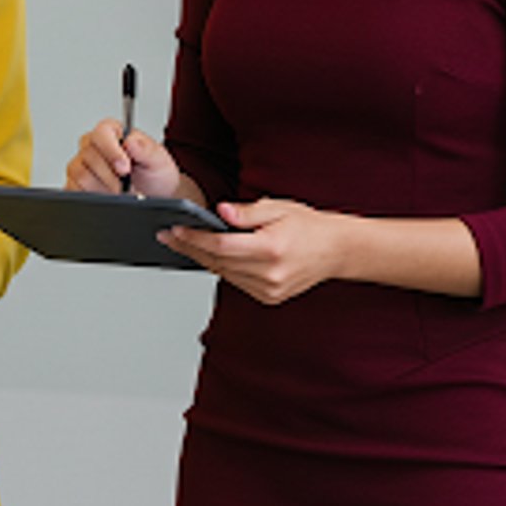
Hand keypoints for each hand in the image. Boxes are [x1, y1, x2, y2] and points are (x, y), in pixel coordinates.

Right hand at [66, 118, 181, 197]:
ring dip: (103, 187)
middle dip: (111, 176)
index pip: (101, 133)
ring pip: (81, 175)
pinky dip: (93, 195)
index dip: (111, 151)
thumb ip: (146, 149)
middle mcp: (93, 146)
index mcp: (112, 132)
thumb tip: (130, 141)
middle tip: (126, 184)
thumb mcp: (158, 160)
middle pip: (88, 156)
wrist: (153, 197)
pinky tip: (107, 195)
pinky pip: (74, 189)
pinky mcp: (75, 183)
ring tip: (119, 190)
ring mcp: (81, 164)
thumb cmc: (153, 174)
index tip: (125, 168)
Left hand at [160, 197, 348, 304]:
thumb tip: (219, 212)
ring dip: (202, 258)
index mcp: (271, 249)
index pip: (221, 246)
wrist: (337, 251)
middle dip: (190, 248)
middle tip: (168, 235)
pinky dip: (222, 267)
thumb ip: (246, 212)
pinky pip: (235, 281)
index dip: (194, 238)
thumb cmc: (309, 226)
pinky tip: (209, 255)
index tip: (176, 229)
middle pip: (217, 262)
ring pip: (223, 273)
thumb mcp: (278, 208)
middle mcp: (269, 274)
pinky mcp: (269, 298)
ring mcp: (269, 290)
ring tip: (182, 243)